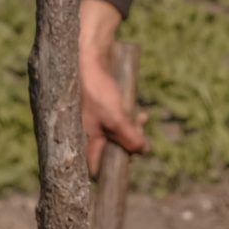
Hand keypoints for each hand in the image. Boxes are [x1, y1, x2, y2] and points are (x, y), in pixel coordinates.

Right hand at [80, 0, 147, 175]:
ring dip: (132, 128)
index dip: (110, 172)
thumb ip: (129, 136)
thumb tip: (143, 151)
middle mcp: (87, 131)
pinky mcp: (99, 105)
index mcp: (86, 139)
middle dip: (129, 145)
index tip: (126, 171)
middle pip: (111, 149)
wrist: (85, 56)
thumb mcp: (115, 117)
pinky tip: (139, 111)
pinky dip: (127, 117)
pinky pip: (116, 119)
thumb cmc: (95, 89)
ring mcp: (93, 118)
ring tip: (143, 117)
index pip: (95, 167)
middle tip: (143, 139)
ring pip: (116, 132)